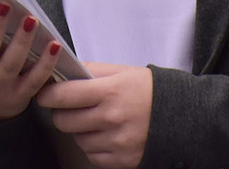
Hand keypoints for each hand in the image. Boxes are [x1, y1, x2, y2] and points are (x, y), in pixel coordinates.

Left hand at [36, 62, 152, 168]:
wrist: (183, 115)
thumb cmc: (149, 91)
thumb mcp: (122, 71)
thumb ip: (91, 70)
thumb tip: (63, 70)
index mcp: (110, 91)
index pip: (63, 95)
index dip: (48, 94)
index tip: (46, 94)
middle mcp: (111, 118)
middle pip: (63, 121)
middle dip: (61, 112)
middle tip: (70, 106)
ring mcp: (116, 142)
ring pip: (76, 139)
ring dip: (79, 130)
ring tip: (95, 119)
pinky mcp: (121, 160)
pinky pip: (91, 155)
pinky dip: (93, 146)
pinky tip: (105, 134)